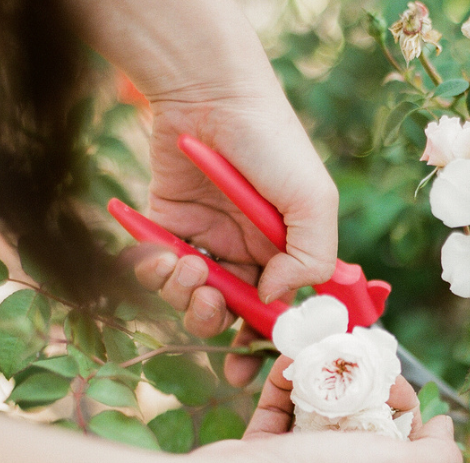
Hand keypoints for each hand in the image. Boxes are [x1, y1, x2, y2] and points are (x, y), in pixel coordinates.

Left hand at [126, 63, 337, 385]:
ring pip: (190, 299)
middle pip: (230, 315)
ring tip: (191, 268)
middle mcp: (246, 253)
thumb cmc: (272, 143)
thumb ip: (311, 257)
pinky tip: (167, 257)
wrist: (210, 95)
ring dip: (187, 296)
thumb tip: (274, 299)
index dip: (265, 342)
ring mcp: (205, 242)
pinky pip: (156, 271)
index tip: (251, 362)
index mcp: (286, 252)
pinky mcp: (165, 228)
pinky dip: (157, 273)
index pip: (277, 311)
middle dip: (218, 324)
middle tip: (213, 311)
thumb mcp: (313, 200)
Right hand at [196, 357, 463, 462]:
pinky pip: (281, 409)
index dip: (401, 401)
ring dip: (321, 375)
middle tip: (351, 355)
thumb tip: (447, 428)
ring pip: (321, 409)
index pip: (403, 437)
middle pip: (362, 417)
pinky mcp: (265, 453)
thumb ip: (438, 458)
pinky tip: (287, 364)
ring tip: (316, 351)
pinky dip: (285, 383)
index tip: (387, 379)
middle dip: (359, 381)